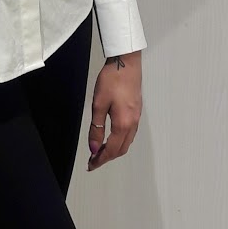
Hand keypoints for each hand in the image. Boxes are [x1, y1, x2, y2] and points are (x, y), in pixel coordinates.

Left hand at [87, 51, 142, 170]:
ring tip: (100, 151)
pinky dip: (120, 141)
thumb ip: (96, 129)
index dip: (101, 160)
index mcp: (123, 124)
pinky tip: (111, 138)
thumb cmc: (112, 80)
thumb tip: (94, 148)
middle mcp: (133, 123)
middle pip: (121, 149)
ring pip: (127, 142)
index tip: (91, 165)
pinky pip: (130, 134)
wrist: (126, 63)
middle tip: (93, 161)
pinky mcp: (136, 111)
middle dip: (107, 157)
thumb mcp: (98, 105)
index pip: (112, 150)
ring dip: (114, 150)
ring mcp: (136, 118)